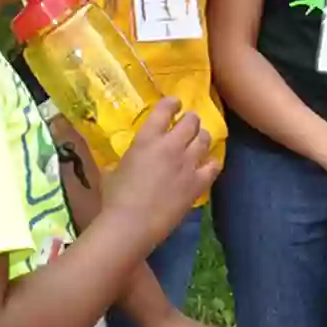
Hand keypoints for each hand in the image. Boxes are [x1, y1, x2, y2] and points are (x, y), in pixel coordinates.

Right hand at [103, 99, 217, 244]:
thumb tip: (129, 159)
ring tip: (198, 140)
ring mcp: (187, 164)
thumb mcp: (113, 170)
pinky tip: (208, 164)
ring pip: (204, 139)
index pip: (164, 110)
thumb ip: (127, 158)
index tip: (175, 103)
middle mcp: (171, 146)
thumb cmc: (114, 197)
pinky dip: (212, 162)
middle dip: (190, 119)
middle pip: (191, 121)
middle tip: (188, 123)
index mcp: (147, 139)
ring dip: (201, 137)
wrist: (131, 224)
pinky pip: (214, 166)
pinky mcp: (198, 183)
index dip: (172, 103)